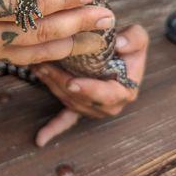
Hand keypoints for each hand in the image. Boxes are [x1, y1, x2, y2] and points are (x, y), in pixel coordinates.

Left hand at [31, 24, 147, 146]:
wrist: (120, 52)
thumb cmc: (129, 45)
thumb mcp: (138, 36)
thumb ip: (134, 39)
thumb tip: (119, 45)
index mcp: (125, 91)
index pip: (107, 94)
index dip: (89, 89)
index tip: (72, 82)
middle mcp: (110, 105)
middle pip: (82, 99)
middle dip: (61, 83)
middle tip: (44, 67)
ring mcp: (93, 108)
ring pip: (69, 101)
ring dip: (51, 86)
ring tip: (37, 68)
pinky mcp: (81, 107)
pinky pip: (67, 120)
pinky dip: (53, 128)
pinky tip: (40, 140)